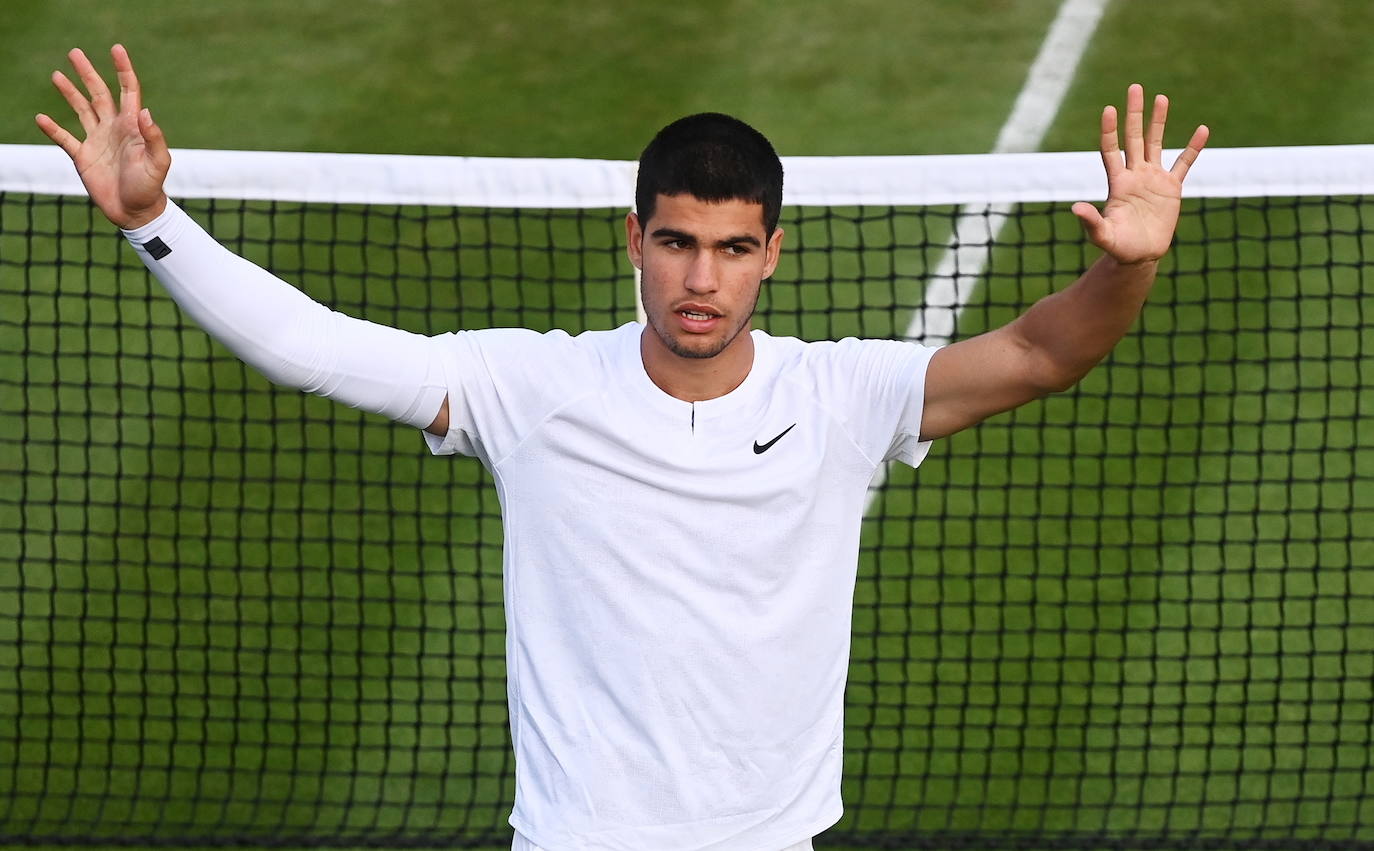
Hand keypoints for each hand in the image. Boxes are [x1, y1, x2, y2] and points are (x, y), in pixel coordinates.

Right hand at [35, 45, 170, 229]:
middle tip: (75, 52)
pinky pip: (64, 139)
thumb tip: (144, 111)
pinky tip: (41, 117)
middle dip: (88, 73)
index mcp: (132, 126)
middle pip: (99, 93)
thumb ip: (153, 137)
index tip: (116, 49)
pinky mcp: (84, 157)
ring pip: (81, 110)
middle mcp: (114, 129)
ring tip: (57, 74)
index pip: (128, 91)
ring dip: (69, 92)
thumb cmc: (151, 188)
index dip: (123, 70)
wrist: (136, 212)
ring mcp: (97, 141)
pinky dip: (52, 129)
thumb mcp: (158, 163)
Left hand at [1071, 84, 1208, 264]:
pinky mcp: (1172, 189)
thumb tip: (1075, 209)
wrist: (1139, 256)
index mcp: (1118, 183)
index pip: (1111, 150)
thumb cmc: (1118, 247)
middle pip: (1134, 138)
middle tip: (1135, 88)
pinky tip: (1202, 130)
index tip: (1109, 109)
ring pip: (1157, 143)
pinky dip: (1193, 148)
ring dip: (1159, 122)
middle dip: (1134, 114)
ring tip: (1161, 97)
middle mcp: (1135, 175)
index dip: (1110, 130)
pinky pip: (1184, 163)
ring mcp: (1154, 179)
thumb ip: (1090, 222)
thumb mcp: (1102, 236)